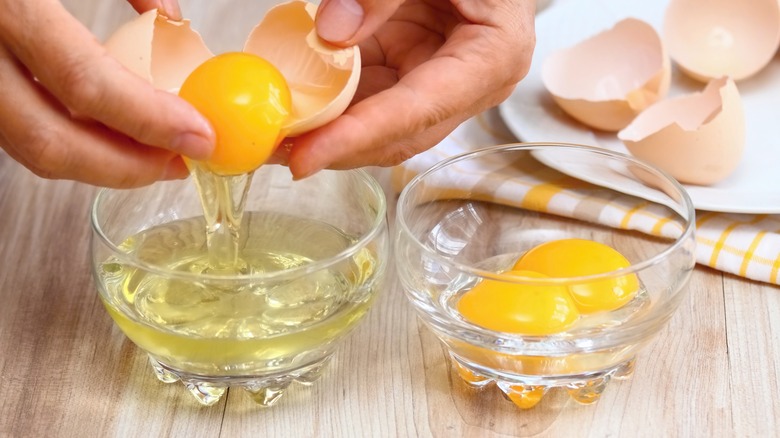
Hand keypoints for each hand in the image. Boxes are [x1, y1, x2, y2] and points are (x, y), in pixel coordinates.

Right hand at [0, 0, 213, 187]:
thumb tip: (172, 18)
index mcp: (5, 1)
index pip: (85, 82)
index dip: (150, 120)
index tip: (200, 135)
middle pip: (48, 141)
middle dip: (126, 167)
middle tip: (179, 161)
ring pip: (26, 145)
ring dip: (96, 160)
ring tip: (151, 152)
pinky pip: (12, 126)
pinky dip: (64, 137)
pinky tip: (103, 131)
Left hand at [285, 0, 535, 178]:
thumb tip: (330, 31)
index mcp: (491, 59)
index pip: (416, 111)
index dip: (358, 136)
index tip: (305, 157)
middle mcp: (468, 86)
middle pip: (396, 135)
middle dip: (334, 146)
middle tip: (272, 147)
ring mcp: (438, 84)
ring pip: (377, 126)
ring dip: (327, 131)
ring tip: (272, 132)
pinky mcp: (412, 73)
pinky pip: (367, 97)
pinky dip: (330, 103)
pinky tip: (295, 104)